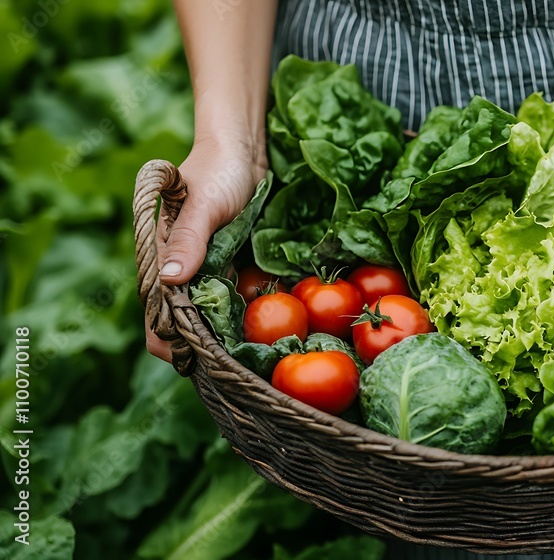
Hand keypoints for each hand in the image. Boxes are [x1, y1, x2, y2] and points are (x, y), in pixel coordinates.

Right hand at [145, 137, 266, 361]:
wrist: (241, 151)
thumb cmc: (217, 171)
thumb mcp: (204, 203)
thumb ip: (188, 238)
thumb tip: (171, 281)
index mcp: (160, 257)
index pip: (156, 312)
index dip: (171, 341)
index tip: (194, 360)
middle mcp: (179, 269)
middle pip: (180, 322)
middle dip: (200, 347)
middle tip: (229, 367)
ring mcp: (203, 269)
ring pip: (206, 315)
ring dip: (221, 335)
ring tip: (244, 355)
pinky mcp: (226, 266)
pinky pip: (229, 299)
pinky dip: (240, 315)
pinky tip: (258, 329)